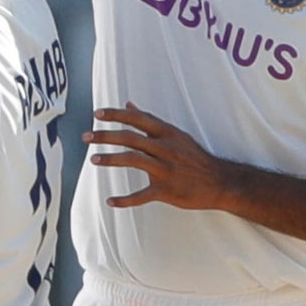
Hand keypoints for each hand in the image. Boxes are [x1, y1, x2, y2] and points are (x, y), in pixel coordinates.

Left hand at [84, 104, 233, 210]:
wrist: (219, 182)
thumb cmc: (194, 156)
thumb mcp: (174, 134)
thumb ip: (149, 121)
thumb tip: (128, 104)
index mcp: (167, 133)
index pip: (137, 119)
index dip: (116, 115)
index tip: (97, 113)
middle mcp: (165, 149)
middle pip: (130, 138)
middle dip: (105, 136)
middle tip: (85, 136)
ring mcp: (165, 169)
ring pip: (133, 160)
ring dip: (111, 160)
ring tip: (93, 160)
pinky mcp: (166, 190)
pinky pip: (141, 196)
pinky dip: (125, 200)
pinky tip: (110, 201)